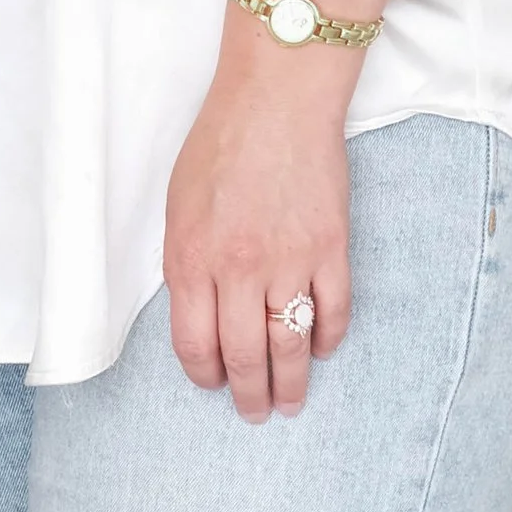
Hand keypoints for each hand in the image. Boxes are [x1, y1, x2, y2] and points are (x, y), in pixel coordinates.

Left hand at [161, 0, 382, 423]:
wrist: (277, 98)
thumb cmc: (220, 141)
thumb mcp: (178, 202)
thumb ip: (185, 260)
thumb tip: (196, 311)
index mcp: (191, 258)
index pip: (194, 344)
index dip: (203, 375)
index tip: (212, 385)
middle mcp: (238, 270)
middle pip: (244, 358)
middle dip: (249, 396)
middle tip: (256, 413)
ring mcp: (289, 263)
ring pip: (290, 347)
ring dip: (291, 383)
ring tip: (291, 402)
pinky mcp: (331, 249)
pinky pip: (333, 314)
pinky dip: (328, 339)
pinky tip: (321, 349)